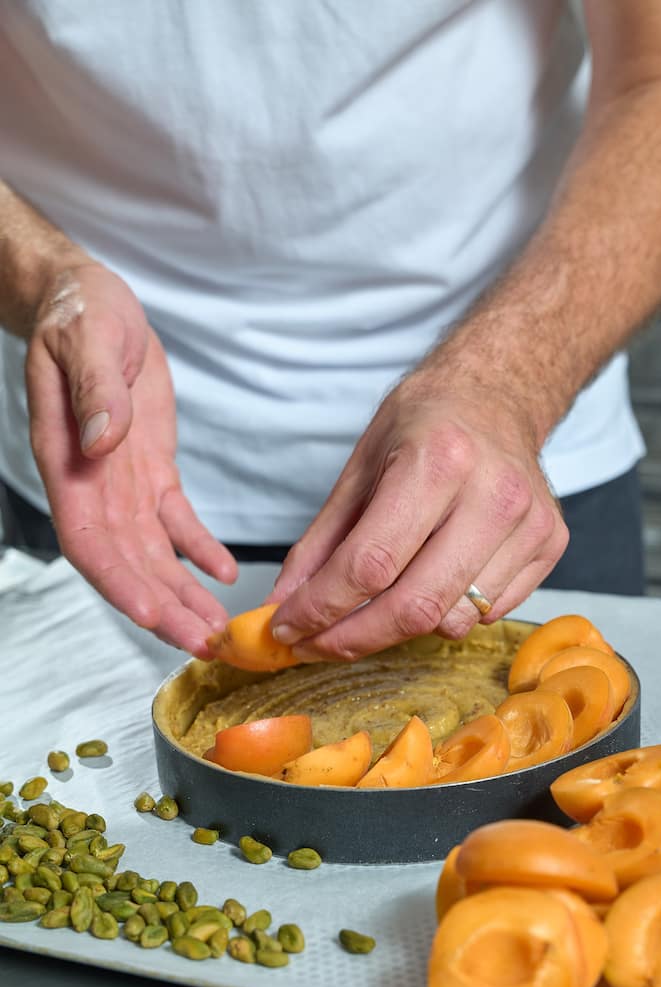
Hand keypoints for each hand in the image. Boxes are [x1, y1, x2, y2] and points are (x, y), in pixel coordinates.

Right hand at [25, 260, 236, 654]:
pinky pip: (177, 525)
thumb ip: (96, 393)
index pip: (89, 540)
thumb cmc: (78, 315)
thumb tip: (102, 440)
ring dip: (184, 595)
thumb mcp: (87, 341)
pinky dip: (200, 552)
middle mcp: (93, 487)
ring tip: (219, 630)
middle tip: (205, 643)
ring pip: (154, 556)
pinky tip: (224, 576)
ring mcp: (123, 485)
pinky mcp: (151, 474)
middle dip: (164, 608)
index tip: (153, 615)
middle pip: (127, 564)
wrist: (88, 302)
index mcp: (68, 463)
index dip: (119, 582)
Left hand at [267, 370, 568, 660]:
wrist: (499, 396)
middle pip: (416, 605)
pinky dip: (448, 613)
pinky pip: (488, 614)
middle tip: (315, 645)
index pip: (371, 563)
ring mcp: (530, 524)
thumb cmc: (427, 425)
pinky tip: (432, 581)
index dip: (321, 608)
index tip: (287, 628)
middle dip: (354, 638)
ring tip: (374, 607)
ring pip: (453, 621)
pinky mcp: (551, 546)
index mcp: (439, 460)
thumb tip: (286, 603)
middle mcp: (492, 494)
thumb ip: (323, 542)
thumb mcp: (361, 466)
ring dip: (401, 628)